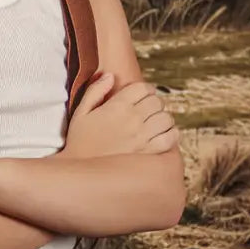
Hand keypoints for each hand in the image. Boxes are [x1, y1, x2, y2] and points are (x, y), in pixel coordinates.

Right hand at [59, 73, 178, 158]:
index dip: (145, 89)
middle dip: (153, 103)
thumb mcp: (81, 112)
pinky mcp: (149, 153)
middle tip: (147, 110)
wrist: (80, 172)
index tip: (142, 95)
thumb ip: (95, 91)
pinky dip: (170, 134)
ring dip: (162, 118)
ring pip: (166, 118)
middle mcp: (133, 119)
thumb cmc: (79, 142)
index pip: (143, 88)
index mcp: (117, 106)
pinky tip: (161, 136)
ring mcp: (142, 137)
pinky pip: (171, 138)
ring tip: (154, 123)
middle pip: (157, 101)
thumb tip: (111, 76)